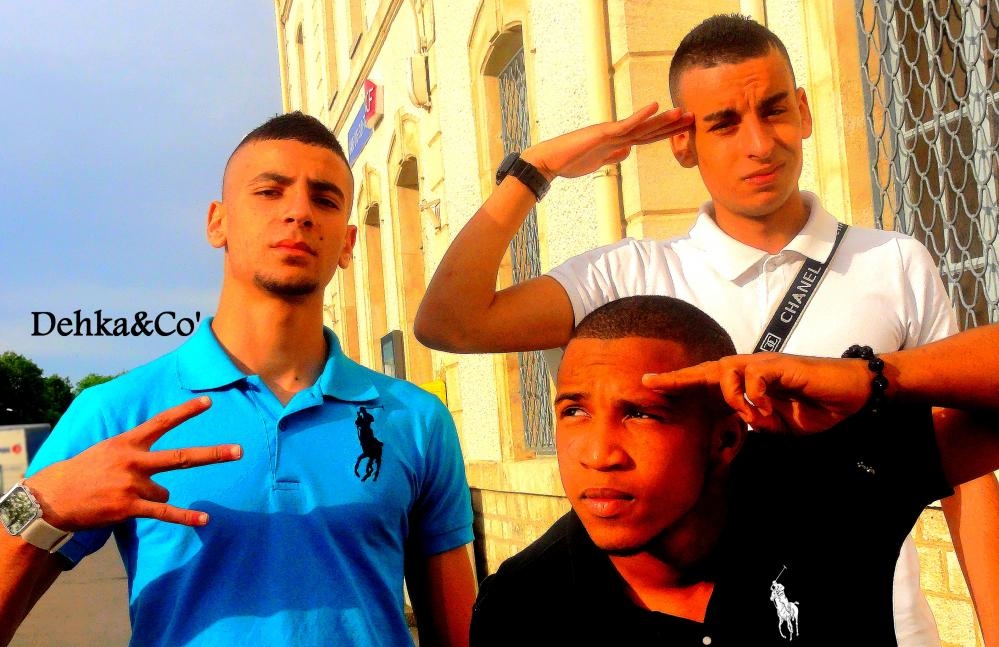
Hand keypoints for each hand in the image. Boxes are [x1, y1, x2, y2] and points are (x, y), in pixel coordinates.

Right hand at [25, 396, 240, 529]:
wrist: (53, 497)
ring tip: (122, 495)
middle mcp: (134, 461)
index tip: (209, 402)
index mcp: (128, 442)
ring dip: (150, 495)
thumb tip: (159, 461)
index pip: (162, 422)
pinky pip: (164, 511)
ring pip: (164, 490)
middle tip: (239, 451)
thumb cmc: (83, 472)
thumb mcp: (107, 449)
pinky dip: (186, 516)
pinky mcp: (129, 507)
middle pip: (181, 457)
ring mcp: (133, 484)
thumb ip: (134, 449)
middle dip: (213, 454)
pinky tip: (205, 520)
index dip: (186, 412)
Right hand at [521, 103, 693, 179]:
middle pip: (649, 129)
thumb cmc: (569, 162)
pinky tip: (654, 107)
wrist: (549, 161)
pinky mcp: (602, 134)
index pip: (646, 137)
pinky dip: (640, 116)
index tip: (684, 128)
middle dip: (672, 124)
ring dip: (663, 119)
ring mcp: (610, 133)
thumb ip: (612, 155)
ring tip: (682, 112)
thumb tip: (627, 151)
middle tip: (693, 115)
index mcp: (617, 142)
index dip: (666, 132)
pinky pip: (625, 125)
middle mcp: (616, 134)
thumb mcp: (598, 162)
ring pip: (641, 126)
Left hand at [643, 353, 871, 432]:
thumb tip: (741, 422)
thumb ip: (758, 422)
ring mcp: (765, 364)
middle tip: (649, 383)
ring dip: (732, 396)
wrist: (851, 393)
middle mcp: (751, 368)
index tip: (648, 385)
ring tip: (753, 415)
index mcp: (747, 383)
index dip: (679, 383)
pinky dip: (757, 395)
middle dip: (677, 377)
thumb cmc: (815, 406)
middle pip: (706, 369)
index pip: (706, 381)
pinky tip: (769, 409)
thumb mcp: (780, 424)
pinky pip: (755, 376)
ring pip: (727, 370)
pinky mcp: (782, 364)